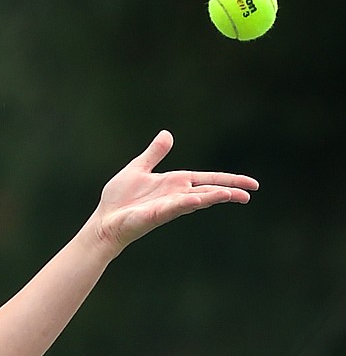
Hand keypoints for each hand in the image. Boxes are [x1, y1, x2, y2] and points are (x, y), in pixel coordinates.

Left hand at [91, 131, 257, 253]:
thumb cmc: (119, 200)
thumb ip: (154, 154)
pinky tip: (197, 200)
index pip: (209, 179)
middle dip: (229, 191)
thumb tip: (166, 135)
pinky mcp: (154, 215)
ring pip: (196, 200)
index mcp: (176, 183)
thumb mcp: (138, 168)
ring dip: (212, 197)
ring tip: (232, 195)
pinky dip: (185, 204)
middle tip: (249, 194)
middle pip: (209, 191)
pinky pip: (173, 208)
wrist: (104, 220)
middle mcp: (176, 196)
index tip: (251, 185)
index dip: (230, 180)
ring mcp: (167, 206)